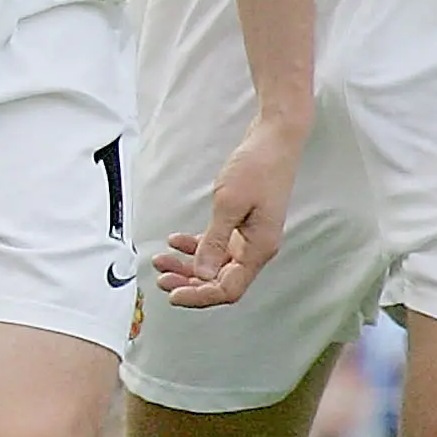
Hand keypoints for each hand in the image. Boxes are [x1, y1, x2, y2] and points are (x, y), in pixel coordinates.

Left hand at [154, 110, 302, 307]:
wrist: (274, 140)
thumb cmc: (257, 167)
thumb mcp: (229, 204)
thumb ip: (214, 242)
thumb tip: (202, 274)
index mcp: (259, 249)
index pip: (228, 289)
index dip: (199, 296)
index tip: (173, 294)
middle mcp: (257, 248)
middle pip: (221, 280)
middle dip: (189, 283)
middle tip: (161, 280)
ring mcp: (250, 237)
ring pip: (216, 265)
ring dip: (188, 266)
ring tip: (162, 261)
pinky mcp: (243, 225)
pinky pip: (217, 246)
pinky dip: (196, 246)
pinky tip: (175, 241)